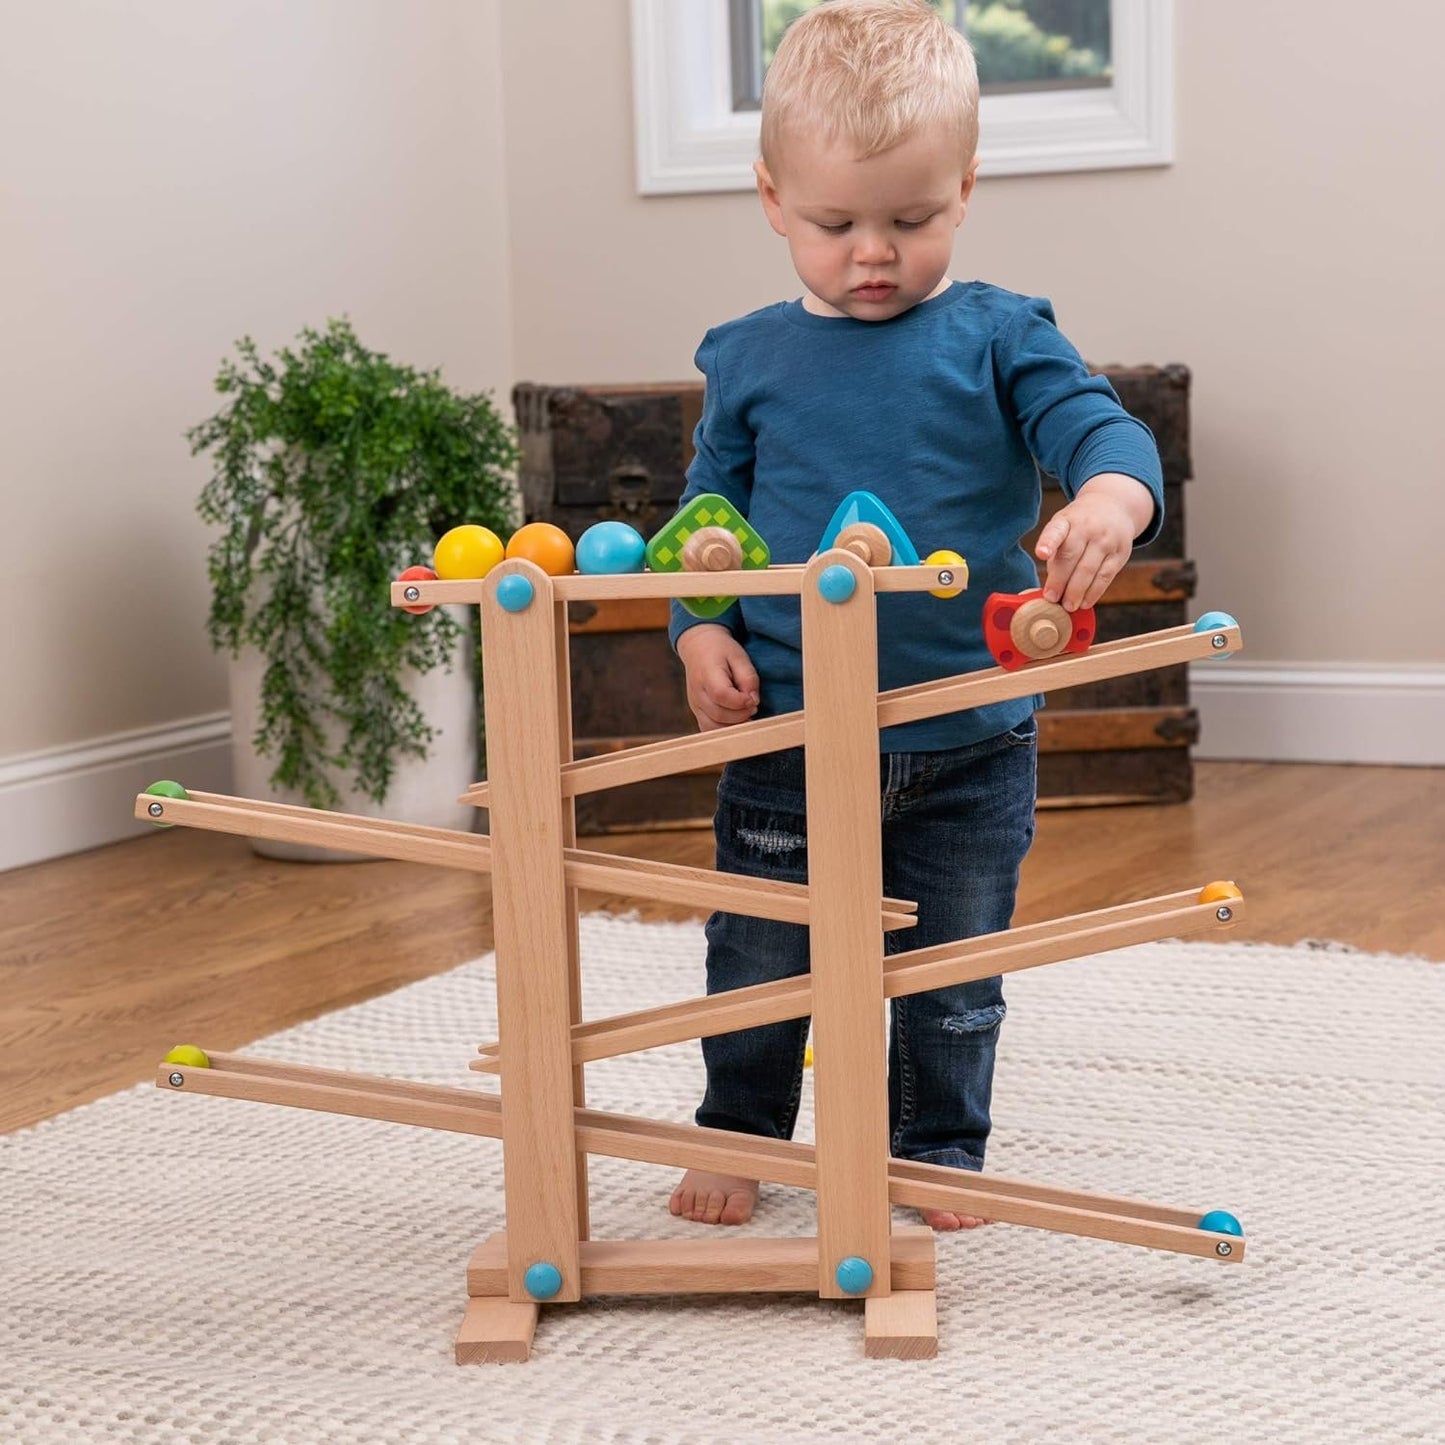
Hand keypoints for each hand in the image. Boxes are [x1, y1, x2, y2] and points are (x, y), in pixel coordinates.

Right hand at [676, 624, 759, 731]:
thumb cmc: (721, 651)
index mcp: (707, 674)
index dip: (741, 702)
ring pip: (713, 727)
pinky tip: (737, 722)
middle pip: (718, 714)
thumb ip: (748, 678)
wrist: (698, 648)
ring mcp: (695, 705)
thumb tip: (753, 701)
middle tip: (753, 706)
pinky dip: (724, 731)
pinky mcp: (697, 712)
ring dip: (734, 726)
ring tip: (746, 715)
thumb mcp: (739, 656)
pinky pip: (709, 730)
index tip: (753, 699)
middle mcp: (697, 693)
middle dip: (741, 715)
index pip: (721, 695)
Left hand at [1034, 473, 1155, 610]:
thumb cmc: (1080, 524)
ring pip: (1089, 570)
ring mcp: (1106, 540)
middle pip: (1071, 557)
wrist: (1115, 507)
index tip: (1041, 554)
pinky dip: (1094, 593)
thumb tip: (1051, 587)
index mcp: (1067, 520)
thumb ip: (1055, 551)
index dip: (1048, 542)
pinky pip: (1105, 577)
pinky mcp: (1120, 553)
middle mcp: (1087, 528)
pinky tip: (1085, 602)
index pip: (1056, 530)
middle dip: (1059, 581)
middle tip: (1051, 599)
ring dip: (1076, 592)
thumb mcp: (1064, 526)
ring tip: (1068, 606)